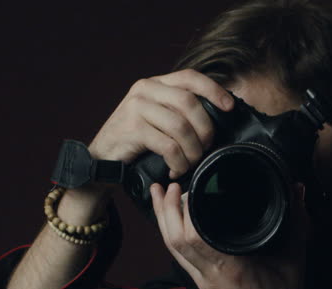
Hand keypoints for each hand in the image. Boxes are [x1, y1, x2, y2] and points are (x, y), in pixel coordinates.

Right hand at [89, 69, 235, 179]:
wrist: (102, 160)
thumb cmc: (135, 142)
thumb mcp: (156, 118)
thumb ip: (178, 112)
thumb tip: (216, 117)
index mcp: (155, 83)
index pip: (190, 77)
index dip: (213, 90)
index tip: (229, 107)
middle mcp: (145, 89)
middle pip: (190, 103)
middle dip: (205, 129)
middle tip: (205, 148)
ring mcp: (137, 107)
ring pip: (181, 126)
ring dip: (192, 150)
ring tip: (190, 163)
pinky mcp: (133, 128)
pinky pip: (168, 145)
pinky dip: (178, 161)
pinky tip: (175, 169)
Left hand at [150, 181, 310, 288]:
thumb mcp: (295, 256)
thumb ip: (296, 219)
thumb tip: (296, 189)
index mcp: (229, 267)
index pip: (194, 235)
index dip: (183, 209)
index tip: (186, 186)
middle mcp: (209, 275)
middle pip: (174, 240)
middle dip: (164, 210)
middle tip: (164, 187)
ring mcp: (203, 283)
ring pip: (172, 250)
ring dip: (163, 222)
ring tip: (160, 199)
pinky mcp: (203, 288)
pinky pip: (180, 259)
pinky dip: (173, 238)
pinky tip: (173, 225)